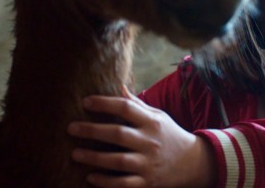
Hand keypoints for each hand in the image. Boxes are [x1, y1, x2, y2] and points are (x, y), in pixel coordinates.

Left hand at [68, 86, 215, 186]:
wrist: (193, 163)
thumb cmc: (169, 135)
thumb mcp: (158, 117)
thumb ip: (137, 105)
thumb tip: (119, 86)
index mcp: (152, 122)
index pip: (126, 108)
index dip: (105, 103)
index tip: (85, 102)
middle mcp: (150, 142)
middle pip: (118, 134)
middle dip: (92, 131)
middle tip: (71, 128)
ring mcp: (149, 163)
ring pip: (118, 161)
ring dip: (94, 157)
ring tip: (75, 153)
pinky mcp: (147, 182)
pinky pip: (123, 183)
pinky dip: (106, 181)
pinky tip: (90, 177)